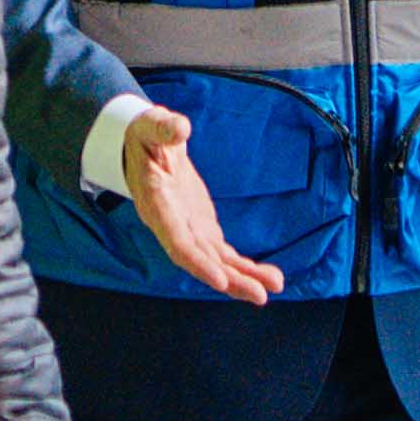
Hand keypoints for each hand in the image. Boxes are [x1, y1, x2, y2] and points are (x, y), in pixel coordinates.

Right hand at [112, 118, 285, 304]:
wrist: (145, 147)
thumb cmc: (146, 135)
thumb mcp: (150, 125)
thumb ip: (163, 127)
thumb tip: (180, 129)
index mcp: (158, 205)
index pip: (177, 242)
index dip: (198, 263)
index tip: (220, 280)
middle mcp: (172, 226)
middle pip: (202, 260)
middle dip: (230, 279)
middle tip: (260, 295)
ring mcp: (189, 230)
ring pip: (216, 262)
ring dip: (243, 278)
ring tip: (274, 287)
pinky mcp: (202, 229)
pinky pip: (224, 254)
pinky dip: (245, 267)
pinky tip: (268, 277)